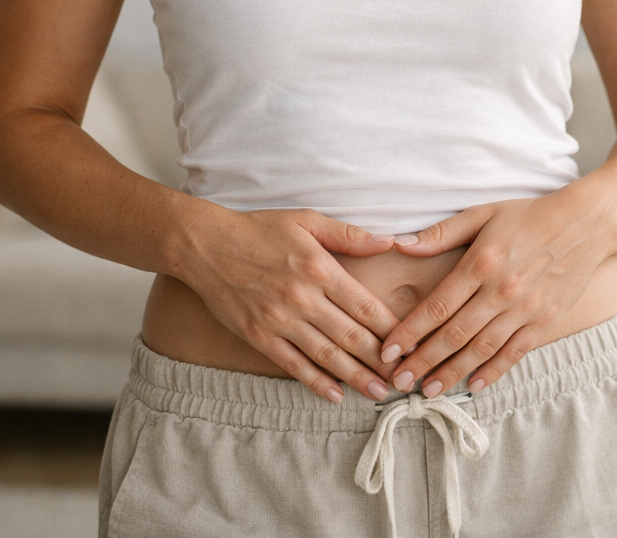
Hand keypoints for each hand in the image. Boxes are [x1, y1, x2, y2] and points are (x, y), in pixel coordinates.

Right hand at [177, 205, 400, 403]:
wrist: (205, 245)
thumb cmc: (260, 229)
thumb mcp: (307, 220)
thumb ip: (349, 235)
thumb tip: (389, 241)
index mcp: (320, 268)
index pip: (365, 306)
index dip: (391, 330)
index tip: (411, 344)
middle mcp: (303, 298)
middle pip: (351, 337)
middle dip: (382, 361)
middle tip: (404, 378)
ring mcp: (279, 320)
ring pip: (326, 356)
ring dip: (356, 377)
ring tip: (380, 393)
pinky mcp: (258, 336)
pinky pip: (293, 365)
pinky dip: (316, 383)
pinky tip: (336, 395)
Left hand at [378, 195, 610, 396]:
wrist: (586, 223)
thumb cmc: (529, 215)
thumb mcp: (483, 213)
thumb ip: (442, 233)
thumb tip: (400, 245)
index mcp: (481, 263)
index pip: (437, 307)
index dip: (410, 332)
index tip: (388, 351)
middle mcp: (501, 290)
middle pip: (454, 335)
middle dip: (423, 361)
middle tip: (398, 381)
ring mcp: (526, 309)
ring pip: (481, 349)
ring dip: (452, 373)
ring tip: (429, 390)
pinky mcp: (546, 321)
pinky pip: (514, 352)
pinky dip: (493, 371)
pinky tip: (473, 386)